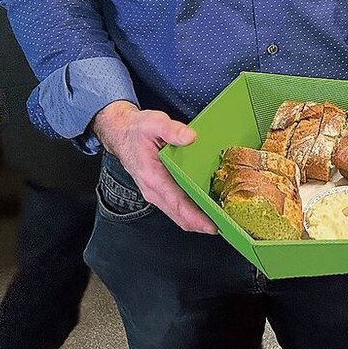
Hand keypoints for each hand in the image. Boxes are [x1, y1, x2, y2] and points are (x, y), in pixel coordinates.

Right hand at [92, 100, 215, 232]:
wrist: (121, 134)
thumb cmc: (137, 131)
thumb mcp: (154, 123)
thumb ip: (171, 130)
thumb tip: (190, 137)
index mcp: (153, 178)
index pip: (177, 204)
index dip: (196, 217)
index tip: (212, 225)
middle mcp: (154, 191)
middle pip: (180, 216)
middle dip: (202, 224)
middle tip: (226, 224)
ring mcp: (156, 194)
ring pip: (179, 214)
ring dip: (198, 219)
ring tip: (221, 218)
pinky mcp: (160, 191)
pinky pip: (177, 207)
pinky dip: (192, 212)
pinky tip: (207, 206)